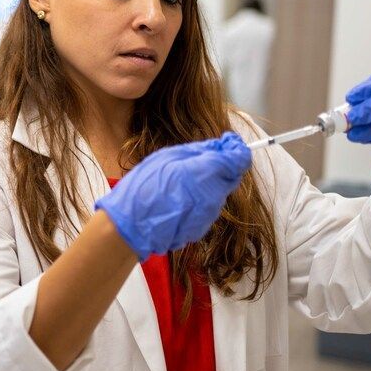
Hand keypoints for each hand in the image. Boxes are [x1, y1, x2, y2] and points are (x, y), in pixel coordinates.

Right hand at [95, 132, 251, 259]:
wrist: (131, 226)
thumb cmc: (145, 187)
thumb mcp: (168, 157)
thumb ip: (198, 152)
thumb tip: (219, 147)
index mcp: (208, 174)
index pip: (239, 160)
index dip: (237, 149)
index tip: (229, 142)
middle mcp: (215, 196)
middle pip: (231, 177)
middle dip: (222, 166)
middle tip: (199, 159)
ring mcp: (209, 215)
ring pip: (218, 193)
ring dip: (208, 183)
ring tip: (182, 180)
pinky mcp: (201, 228)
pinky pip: (206, 208)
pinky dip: (198, 200)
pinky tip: (178, 198)